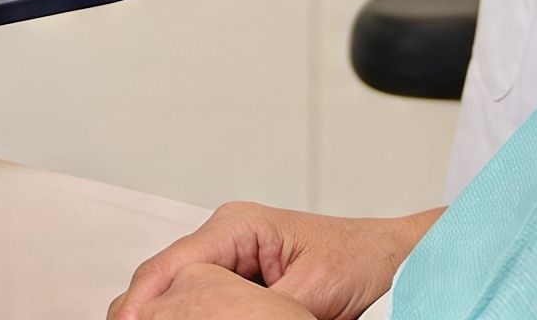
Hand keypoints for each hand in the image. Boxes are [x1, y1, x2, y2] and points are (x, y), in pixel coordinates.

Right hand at [109, 203, 432, 319]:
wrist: (393, 260)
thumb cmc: (362, 262)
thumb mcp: (310, 292)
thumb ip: (262, 310)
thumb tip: (221, 314)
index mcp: (238, 226)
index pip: (171, 264)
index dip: (142, 299)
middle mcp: (227, 236)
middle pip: (162, 277)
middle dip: (144, 309)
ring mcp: (231, 256)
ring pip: (177, 290)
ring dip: (166, 312)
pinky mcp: (241, 279)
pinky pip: (200, 299)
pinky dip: (187, 315)